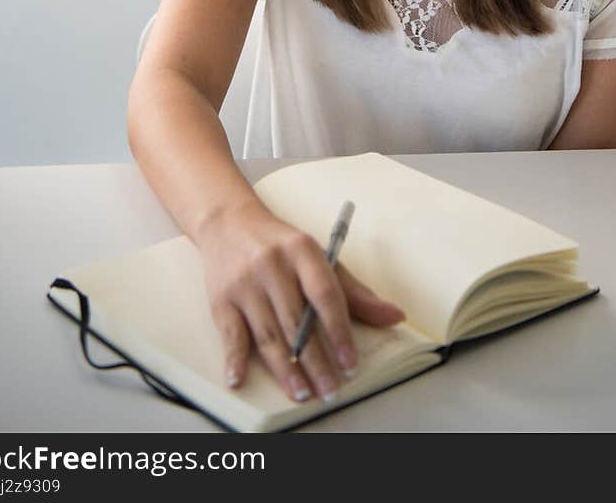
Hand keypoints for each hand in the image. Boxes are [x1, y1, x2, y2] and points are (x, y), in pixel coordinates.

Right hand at [198, 202, 404, 402]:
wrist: (229, 223)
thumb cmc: (280, 245)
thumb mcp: (318, 257)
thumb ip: (354, 291)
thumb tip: (393, 315)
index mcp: (302, 250)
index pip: (325, 294)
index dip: (339, 331)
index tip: (350, 362)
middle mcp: (272, 265)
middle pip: (296, 321)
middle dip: (315, 361)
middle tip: (330, 389)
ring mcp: (245, 283)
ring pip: (268, 334)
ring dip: (285, 369)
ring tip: (302, 392)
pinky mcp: (222, 299)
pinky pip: (230, 334)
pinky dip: (234, 359)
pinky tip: (240, 379)